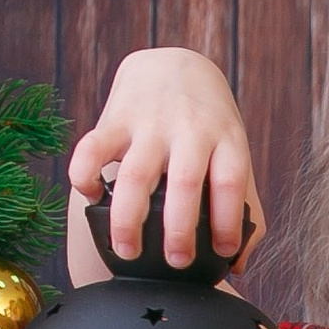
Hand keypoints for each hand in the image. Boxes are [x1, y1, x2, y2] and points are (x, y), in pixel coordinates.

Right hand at [68, 48, 261, 268]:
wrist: (175, 65)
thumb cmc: (208, 125)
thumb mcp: (234, 154)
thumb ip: (243, 207)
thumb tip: (239, 264)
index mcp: (225, 140)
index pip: (231, 182)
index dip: (228, 221)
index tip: (224, 253)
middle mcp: (189, 130)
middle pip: (185, 182)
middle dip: (179, 229)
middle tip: (175, 261)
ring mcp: (151, 123)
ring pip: (136, 174)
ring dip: (128, 218)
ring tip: (126, 250)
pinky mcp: (116, 118)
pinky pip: (93, 148)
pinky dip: (85, 176)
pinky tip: (91, 197)